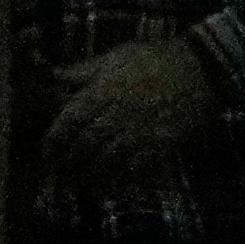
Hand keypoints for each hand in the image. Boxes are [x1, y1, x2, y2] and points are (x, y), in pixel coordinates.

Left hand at [43, 31, 219, 191]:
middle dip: (68, 164)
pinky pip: (133, 171)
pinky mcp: (158, 147)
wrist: (199, 69)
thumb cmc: (153, 58)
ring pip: (105, 164)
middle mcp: (117, 115)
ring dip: (88, 177)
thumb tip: (53, 75)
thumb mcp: (116, 56)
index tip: (45, 152)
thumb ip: (83, 71)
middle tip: (58, 175)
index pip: (69, 121)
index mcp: (103, 91)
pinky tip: (108, 187)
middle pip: (84, 148)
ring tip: (78, 184)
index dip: (53, 140)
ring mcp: (138, 134)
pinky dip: (118, 182)